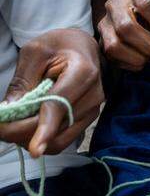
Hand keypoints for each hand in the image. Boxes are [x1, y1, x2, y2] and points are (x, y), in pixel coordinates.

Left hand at [0, 29, 102, 156]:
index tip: (33, 150)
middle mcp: (94, 94)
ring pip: (59, 140)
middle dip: (24, 133)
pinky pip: (63, 140)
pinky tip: (29, 126)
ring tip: (14, 124)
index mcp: (83, 72)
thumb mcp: (34, 52)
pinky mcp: (88, 119)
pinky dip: (42, 139)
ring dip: (31, 139)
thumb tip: (9, 112)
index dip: (45, 128)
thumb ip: (22, 81)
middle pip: (56, 127)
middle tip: (1, 126)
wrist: (81, 47)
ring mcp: (94, 109)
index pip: (60, 105)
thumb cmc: (58, 45)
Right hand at [99, 0, 149, 70]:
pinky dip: (131, 63)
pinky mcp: (100, 40)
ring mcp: (105, 22)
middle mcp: (115, 4)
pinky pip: (111, 57)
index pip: (148, 4)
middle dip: (149, 45)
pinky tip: (143, 59)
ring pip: (114, 45)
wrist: (135, 11)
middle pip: (126, 27)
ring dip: (138, 57)